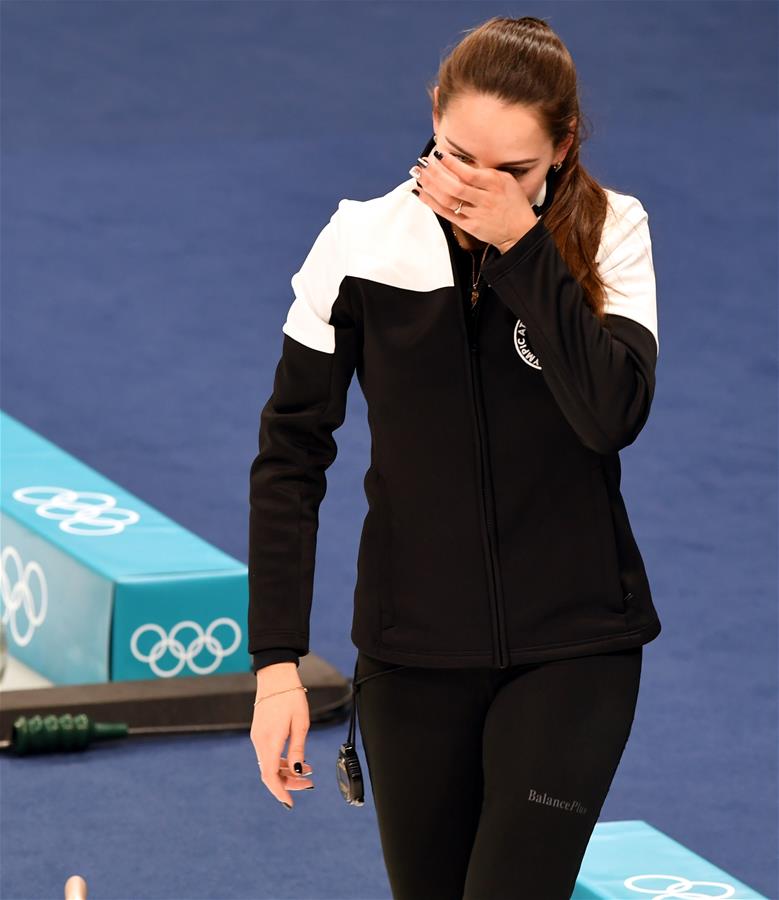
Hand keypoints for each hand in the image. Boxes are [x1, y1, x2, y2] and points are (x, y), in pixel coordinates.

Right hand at [251, 663, 313, 809]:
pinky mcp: (259, 732)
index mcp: (270, 740)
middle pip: (269, 773)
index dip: (279, 791)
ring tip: (308, 771)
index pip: (269, 775)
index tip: (290, 802)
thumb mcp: (300, 723)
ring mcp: (257, 737)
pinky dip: (280, 761)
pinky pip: (268, 754)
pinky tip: (296, 759)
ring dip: (286, 772)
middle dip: (288, 782)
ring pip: (268, 764)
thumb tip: (297, 772)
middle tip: (309, 783)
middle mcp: (259, 741)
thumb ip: (297, 750)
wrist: (276, 676)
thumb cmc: (291, 697)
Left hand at [410, 150, 538, 252]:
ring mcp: (476, 214)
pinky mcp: (470, 226)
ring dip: (431, 187)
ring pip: (449, 200)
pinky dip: (432, 203)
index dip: (451, 164)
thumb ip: (486, 173)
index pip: (469, 174)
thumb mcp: (506, 181)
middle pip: (455, 187)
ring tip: (418, 175)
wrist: (519, 231)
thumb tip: (461, 163)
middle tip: (423, 164)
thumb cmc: (512, 203)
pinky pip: (447, 214)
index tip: (437, 154)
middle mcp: (486, 200)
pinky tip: (421, 193)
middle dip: (436, 174)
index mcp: (495, 184)